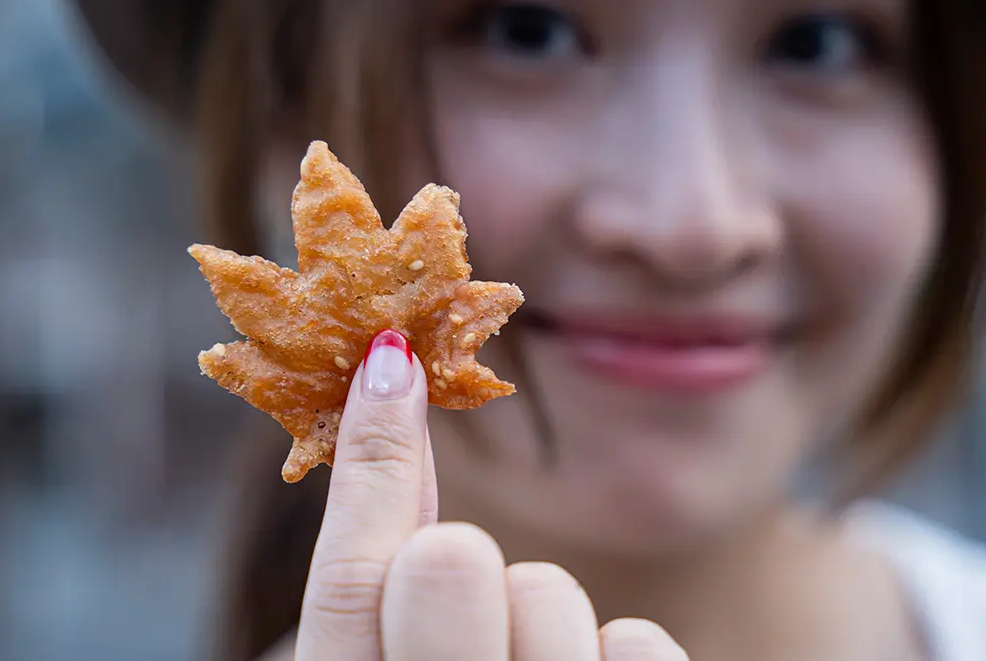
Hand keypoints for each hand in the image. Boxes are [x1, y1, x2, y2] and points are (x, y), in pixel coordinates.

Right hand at [291, 329, 688, 660]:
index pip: (347, 580)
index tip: (391, 354)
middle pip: (447, 567)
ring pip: (549, 592)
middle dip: (455, 557)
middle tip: (458, 592)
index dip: (368, 459)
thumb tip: (388, 402)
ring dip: (541, 620)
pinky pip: (637, 647)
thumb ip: (376, 588)